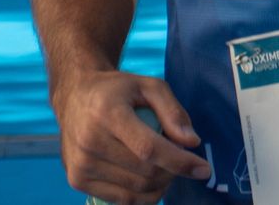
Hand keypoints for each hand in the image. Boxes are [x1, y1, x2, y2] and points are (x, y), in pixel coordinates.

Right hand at [55, 70, 209, 203]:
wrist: (74, 98)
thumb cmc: (117, 90)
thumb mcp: (148, 86)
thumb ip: (173, 110)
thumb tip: (192, 142)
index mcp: (107, 113)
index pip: (148, 149)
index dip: (179, 162)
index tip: (204, 169)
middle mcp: (90, 141)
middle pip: (145, 173)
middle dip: (173, 171)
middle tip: (180, 158)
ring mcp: (80, 164)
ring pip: (136, 191)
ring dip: (160, 184)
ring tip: (165, 166)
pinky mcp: (77, 179)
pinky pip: (121, 200)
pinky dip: (143, 195)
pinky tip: (150, 179)